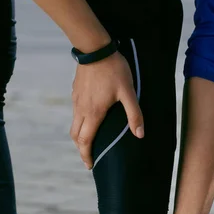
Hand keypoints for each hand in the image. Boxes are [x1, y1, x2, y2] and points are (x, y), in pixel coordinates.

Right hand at [70, 51, 143, 168]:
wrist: (95, 49)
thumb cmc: (113, 70)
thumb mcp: (128, 92)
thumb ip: (134, 114)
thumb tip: (140, 134)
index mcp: (93, 113)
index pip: (85, 141)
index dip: (86, 155)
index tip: (89, 165)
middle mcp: (81, 110)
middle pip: (75, 136)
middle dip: (81, 149)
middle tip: (88, 156)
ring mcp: (76, 100)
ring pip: (74, 124)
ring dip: (79, 136)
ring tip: (89, 140)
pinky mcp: (75, 92)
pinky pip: (75, 112)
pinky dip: (79, 122)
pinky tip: (89, 118)